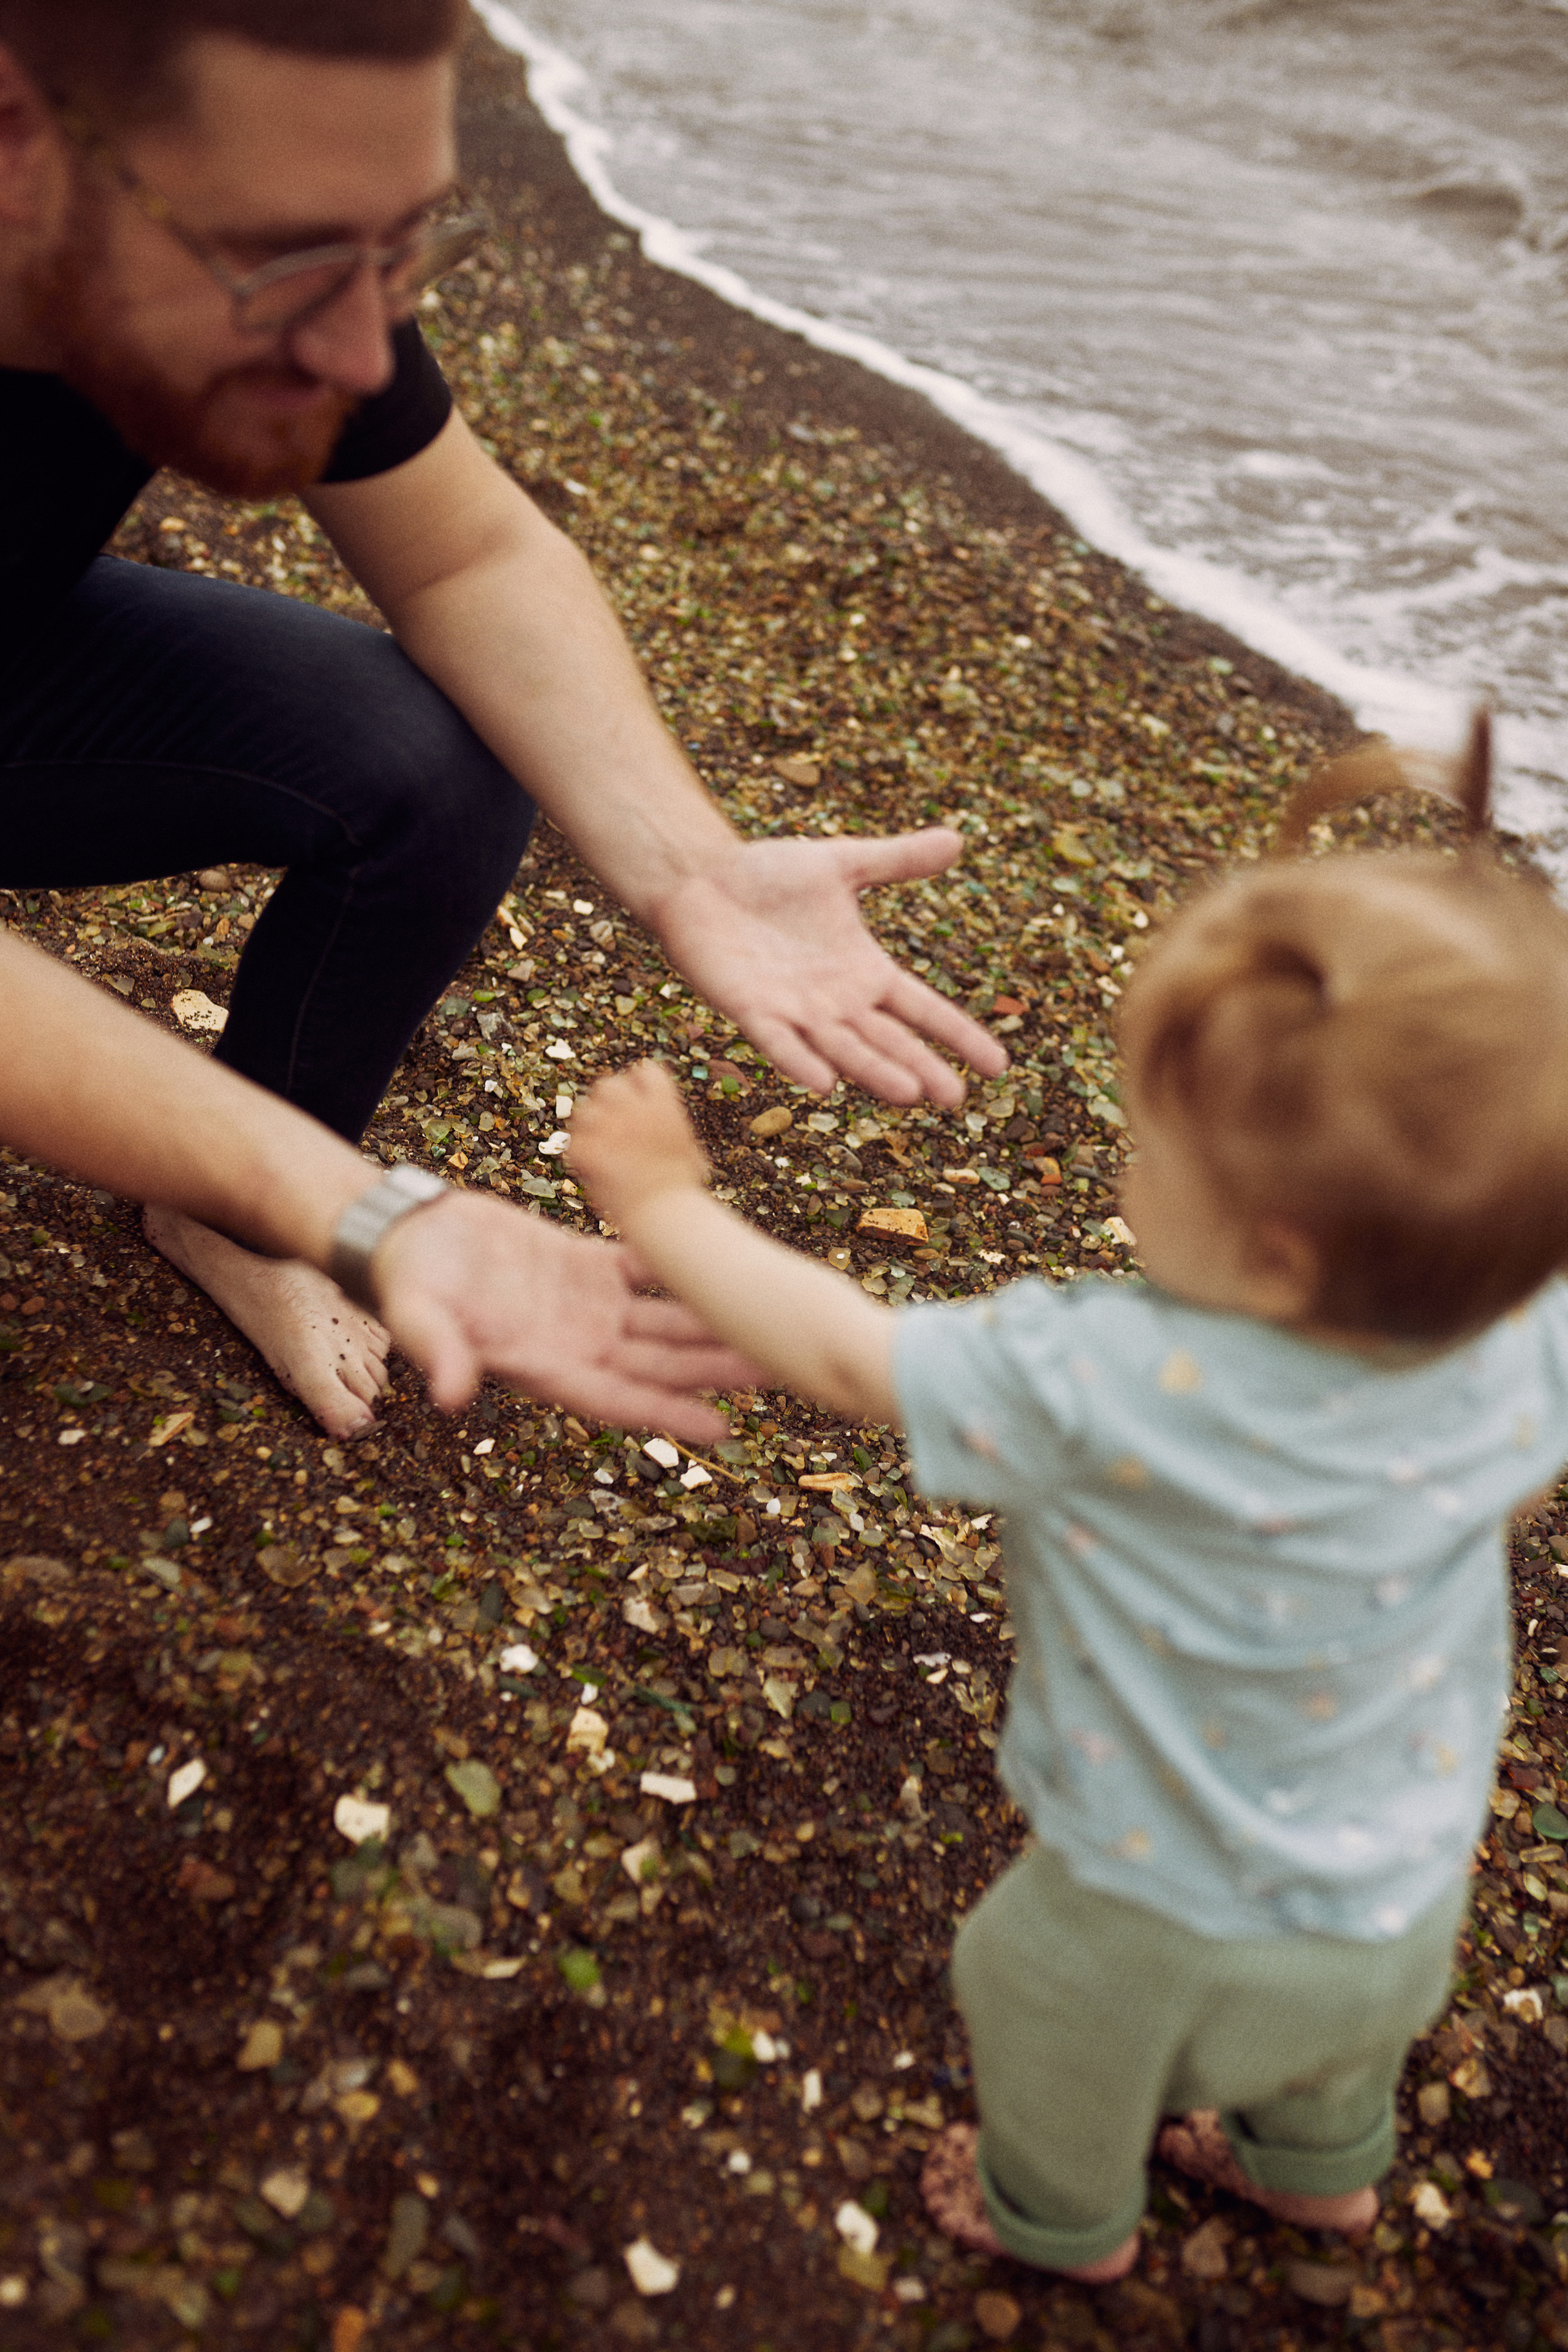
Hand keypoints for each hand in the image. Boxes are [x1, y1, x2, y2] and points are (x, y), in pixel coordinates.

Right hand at [373, 1190, 753, 1438]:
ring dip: (711, 1326)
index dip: (667, 1413)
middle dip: (713, 1370)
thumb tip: (452, 1397)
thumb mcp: (417, 1317)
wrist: (408, 1236)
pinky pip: (646, 1273)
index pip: (615, 1398)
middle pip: (657, 1363)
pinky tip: (726, 1268)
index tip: (721, 1429)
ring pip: (663, 1322)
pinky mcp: (587, 1267)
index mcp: (542, 1365)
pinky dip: (683, 1274)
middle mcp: (575, 1343)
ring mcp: (586, 1307)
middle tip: (777, 1371)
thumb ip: (439, 1352)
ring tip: (767, 1327)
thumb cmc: (407, 1282)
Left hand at [568, 1061, 708, 1229]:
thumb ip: (672, 1126)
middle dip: (607, 1102)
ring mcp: (611, 1128)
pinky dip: (580, 1153)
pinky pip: (574, 1140)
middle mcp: (636, 1109)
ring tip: (598, 1145)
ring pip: (585, 1110)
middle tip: (611, 1123)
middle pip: (608, 1084)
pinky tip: (590, 1166)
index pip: (646, 1070)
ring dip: (589, 1126)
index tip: (637, 1099)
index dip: (639, 1083)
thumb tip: (667, 1119)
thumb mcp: (690, 1149)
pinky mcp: (590, 1150)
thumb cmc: (683, 1190)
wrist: (667, 1216)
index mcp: (664, 1105)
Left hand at [650, 829, 1008, 1104]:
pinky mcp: (750, 1009)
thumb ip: (896, 860)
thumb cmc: (767, 875)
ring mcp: (794, 1010)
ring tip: (908, 1094)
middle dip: (921, 1068)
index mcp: (864, 971)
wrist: (700, 878)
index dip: (958, 1035)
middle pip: (887, 1041)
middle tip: (955, 1099)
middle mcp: (835, 1001)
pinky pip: (779, 1041)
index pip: (921, 1009)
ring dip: (873, 1072)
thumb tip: (957, 840)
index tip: (998, 1066)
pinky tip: (823, 1083)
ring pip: (842, 1049)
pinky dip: (800, 1060)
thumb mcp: (842, 863)